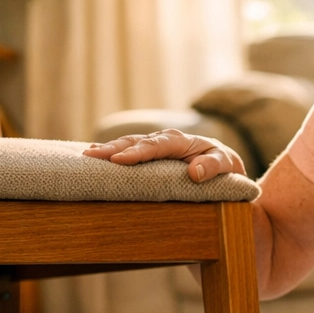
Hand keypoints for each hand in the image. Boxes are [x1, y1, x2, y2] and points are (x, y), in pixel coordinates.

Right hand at [83, 129, 243, 182]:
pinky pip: (128, 151)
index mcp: (182, 141)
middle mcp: (165, 139)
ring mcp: (155, 145)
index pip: (157, 146)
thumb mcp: (225, 165)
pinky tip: (95, 156)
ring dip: (108, 149)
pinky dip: (112, 153)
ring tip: (88, 155)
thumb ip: (213, 167)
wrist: (224, 165)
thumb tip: (195, 173)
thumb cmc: (225, 166)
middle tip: (92, 156)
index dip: (138, 152)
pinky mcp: (149, 153)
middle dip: (114, 148)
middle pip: (137, 142)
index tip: (119, 159)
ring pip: (129, 144)